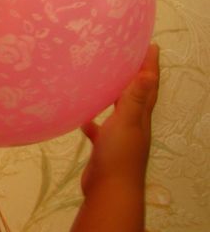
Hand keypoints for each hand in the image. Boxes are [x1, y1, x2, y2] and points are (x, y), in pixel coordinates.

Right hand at [79, 43, 159, 197]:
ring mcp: (120, 137)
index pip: (148, 85)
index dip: (150, 65)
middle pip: (137, 95)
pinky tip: (83, 117)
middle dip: (136, 76)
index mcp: (141, 116)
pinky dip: (93, 120)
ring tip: (104, 80)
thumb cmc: (119, 153)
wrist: (110, 189)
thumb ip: (136, 98)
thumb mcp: (127, 121)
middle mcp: (134, 124)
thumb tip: (149, 73)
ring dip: (115, 95)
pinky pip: (100, 129)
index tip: (151, 45)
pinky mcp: (106, 147)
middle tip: (128, 56)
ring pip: (119, 110)